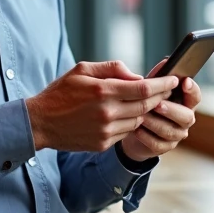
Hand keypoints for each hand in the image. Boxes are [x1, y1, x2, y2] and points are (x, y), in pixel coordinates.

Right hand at [25, 61, 179, 152]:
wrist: (40, 123)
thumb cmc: (61, 92)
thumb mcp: (82, 70)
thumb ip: (112, 68)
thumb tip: (136, 75)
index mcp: (103, 90)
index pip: (143, 88)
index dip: (162, 84)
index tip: (173, 79)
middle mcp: (107, 112)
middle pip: (146, 105)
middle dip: (160, 97)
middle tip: (167, 90)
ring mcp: (106, 130)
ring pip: (138, 120)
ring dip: (145, 111)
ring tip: (147, 101)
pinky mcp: (102, 143)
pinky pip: (126, 132)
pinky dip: (131, 123)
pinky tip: (127, 115)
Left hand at [118, 59, 201, 161]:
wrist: (133, 130)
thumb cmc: (145, 105)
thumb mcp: (150, 90)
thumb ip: (158, 78)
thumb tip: (165, 61)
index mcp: (185, 103)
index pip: (195, 96)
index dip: (192, 89)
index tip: (184, 81)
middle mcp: (184, 120)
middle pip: (186, 116)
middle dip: (172, 110)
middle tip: (158, 104)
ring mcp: (176, 135)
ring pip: (170, 131)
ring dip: (155, 122)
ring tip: (141, 115)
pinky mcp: (164, 148)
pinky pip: (157, 143)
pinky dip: (145, 136)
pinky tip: (136, 128)